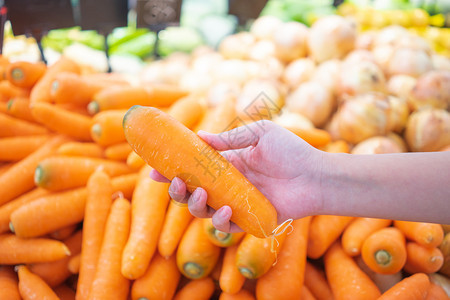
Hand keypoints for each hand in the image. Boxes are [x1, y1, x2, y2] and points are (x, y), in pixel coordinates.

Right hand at [151, 120, 324, 232]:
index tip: (154, 169)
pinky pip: (226, 226)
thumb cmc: (291, 151)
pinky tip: (227, 209)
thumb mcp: (260, 133)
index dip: (173, 169)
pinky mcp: (248, 219)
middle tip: (175, 182)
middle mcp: (228, 184)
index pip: (193, 167)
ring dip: (195, 204)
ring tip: (200, 193)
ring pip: (204, 210)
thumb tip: (200, 138)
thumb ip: (230, 138)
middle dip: (177, 190)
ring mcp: (236, 203)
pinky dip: (221, 220)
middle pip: (192, 191)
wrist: (315, 175)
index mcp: (227, 163)